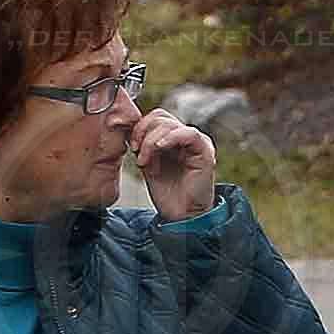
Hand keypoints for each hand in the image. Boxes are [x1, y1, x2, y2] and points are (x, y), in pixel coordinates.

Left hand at [127, 103, 216, 220]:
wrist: (182, 216)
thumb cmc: (167, 194)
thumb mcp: (147, 164)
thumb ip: (142, 146)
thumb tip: (128, 129)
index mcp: (173, 139)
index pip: (155, 118)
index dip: (139, 127)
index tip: (131, 146)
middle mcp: (185, 137)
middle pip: (160, 117)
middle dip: (143, 134)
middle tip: (138, 155)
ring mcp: (196, 142)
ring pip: (170, 124)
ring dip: (152, 142)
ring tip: (147, 163)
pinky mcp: (205, 150)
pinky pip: (188, 133)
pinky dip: (170, 138)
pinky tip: (160, 149)